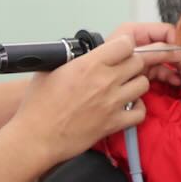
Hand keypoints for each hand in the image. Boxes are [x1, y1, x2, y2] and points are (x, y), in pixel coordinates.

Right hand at [9, 35, 149, 168]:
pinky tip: (128, 106)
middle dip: (131, 63)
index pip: (125, 44)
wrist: (37, 136)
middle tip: (121, 68)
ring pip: (143, 84)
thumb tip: (79, 53)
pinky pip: (140, 112)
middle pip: (138, 63)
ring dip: (135, 83)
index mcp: (89, 64)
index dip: (123, 46)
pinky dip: (138, 108)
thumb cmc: (38, 106)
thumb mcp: (50, 69)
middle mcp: (105, 81)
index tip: (118, 50)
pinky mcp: (114, 123)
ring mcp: (112, 103)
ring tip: (124, 86)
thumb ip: (71, 58)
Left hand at [109, 21, 180, 86]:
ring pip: (167, 60)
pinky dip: (171, 77)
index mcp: (136, 32)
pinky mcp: (143, 73)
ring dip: (179, 68)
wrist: (92, 90)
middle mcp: (141, 43)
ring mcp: (143, 58)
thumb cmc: (104, 66)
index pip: (165, 30)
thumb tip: (180, 52)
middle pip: (169, 46)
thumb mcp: (133, 54)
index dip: (178, 40)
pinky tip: (177, 81)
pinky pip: (161, 72)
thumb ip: (156, 51)